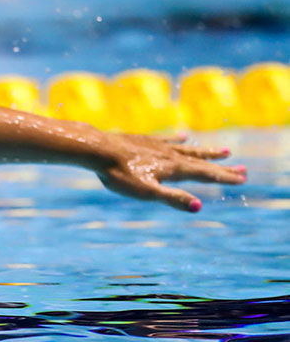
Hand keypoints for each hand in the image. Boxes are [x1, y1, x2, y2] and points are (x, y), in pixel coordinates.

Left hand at [95, 131, 246, 211]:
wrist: (98, 149)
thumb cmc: (119, 174)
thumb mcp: (146, 192)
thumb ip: (172, 198)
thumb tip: (198, 206)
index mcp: (173, 168)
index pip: (204, 174)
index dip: (224, 178)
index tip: (242, 179)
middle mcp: (170, 155)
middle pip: (201, 162)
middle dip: (222, 167)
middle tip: (243, 169)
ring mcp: (158, 146)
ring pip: (189, 149)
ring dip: (207, 151)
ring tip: (224, 150)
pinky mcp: (145, 141)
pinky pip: (167, 139)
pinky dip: (179, 139)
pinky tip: (183, 135)